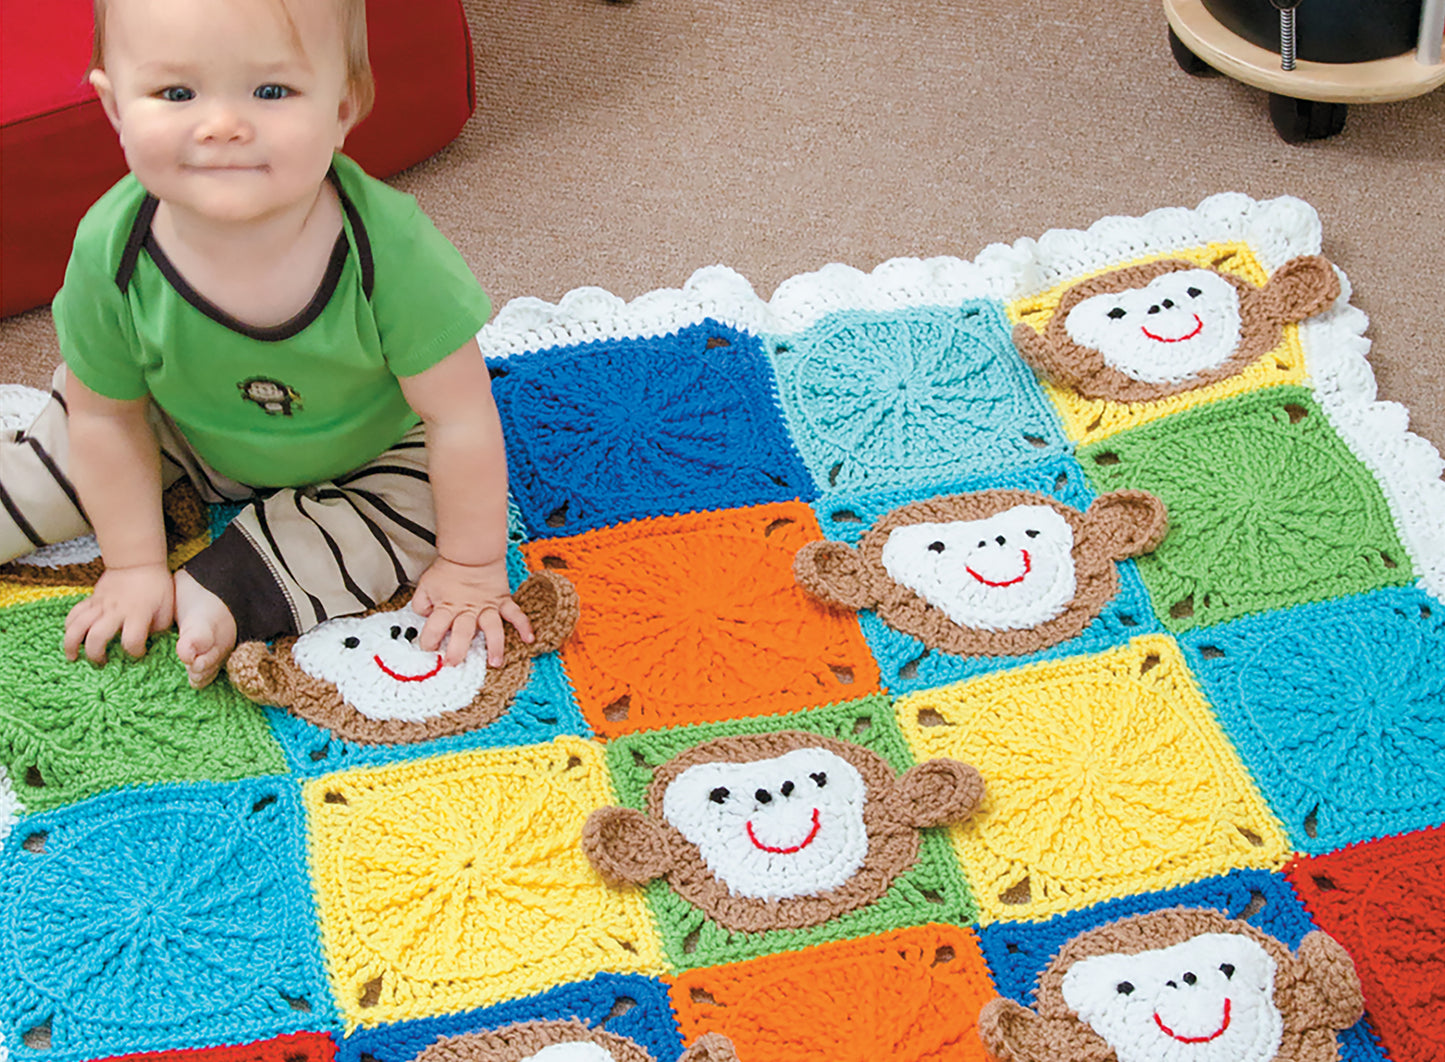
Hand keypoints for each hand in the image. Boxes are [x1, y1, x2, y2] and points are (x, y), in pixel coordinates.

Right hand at [63, 563, 175, 664]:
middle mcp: (116, 611)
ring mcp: (100, 604)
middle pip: (98, 637)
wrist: (138, 562)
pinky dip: (69, 626)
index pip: (132, 640)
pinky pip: (74, 613)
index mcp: (137, 613)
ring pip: (78, 626)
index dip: (135, 651)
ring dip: (72, 644)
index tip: (138, 652)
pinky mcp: (91, 599)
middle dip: (96, 654)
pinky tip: (71, 636)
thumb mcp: (166, 607)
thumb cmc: (156, 585)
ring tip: (73, 657)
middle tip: (101, 662)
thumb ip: (158, 627)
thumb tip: (148, 640)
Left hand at [409, 555, 533, 666]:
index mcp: (446, 607)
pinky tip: (529, 639)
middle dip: (457, 650)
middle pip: (462, 633)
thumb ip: (421, 604)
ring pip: (492, 629)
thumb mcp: (426, 585)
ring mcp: (487, 606)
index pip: (434, 628)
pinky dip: (524, 626)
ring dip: (494, 646)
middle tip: (454, 663)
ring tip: (495, 662)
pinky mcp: (502, 601)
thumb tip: (425, 617)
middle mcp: (467, 610)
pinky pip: (515, 614)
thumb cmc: (448, 569)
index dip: (428, 641)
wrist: (471, 551)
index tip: (429, 648)